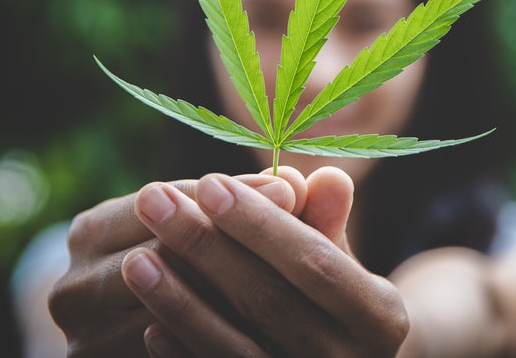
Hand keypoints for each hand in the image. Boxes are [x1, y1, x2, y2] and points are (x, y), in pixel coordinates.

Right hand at [47, 169, 304, 356]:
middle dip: (234, 245)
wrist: (136, 330)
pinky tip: (268, 335)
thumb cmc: (202, 267)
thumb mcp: (228, 231)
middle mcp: (70, 289)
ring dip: (231, 301)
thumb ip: (277, 209)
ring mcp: (83, 344)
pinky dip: (219, 342)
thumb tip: (333, 180)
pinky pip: (168, 354)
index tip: (291, 188)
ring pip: (166, 318)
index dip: (230, 196)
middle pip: (162, 261)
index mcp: (91, 232)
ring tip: (298, 290)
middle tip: (301, 238)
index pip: (165, 204)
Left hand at [121, 166, 408, 356]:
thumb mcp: (342, 263)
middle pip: (268, 302)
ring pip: (236, 350)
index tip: (208, 183)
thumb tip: (326, 176)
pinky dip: (185, 355)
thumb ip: (327, 223)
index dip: (259, 224)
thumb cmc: (335, 302)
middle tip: (153, 200)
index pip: (313, 262)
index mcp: (380, 319)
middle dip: (206, 247)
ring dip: (180, 303)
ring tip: (136, 259)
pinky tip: (148, 323)